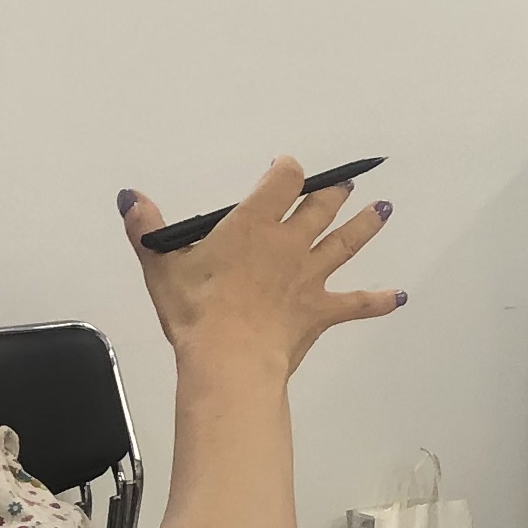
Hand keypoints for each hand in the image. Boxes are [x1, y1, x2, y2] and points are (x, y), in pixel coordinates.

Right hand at [120, 158, 403, 375]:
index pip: (282, 181)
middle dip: (332, 192)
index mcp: (253, 226)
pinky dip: (379, 301)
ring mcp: (310, 277)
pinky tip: (398, 297)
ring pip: (345, 243)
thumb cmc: (195, 311)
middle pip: (319, 208)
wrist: (229, 359)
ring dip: (366, 225)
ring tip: (385, 208)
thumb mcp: (160, 267)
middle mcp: (289, 244)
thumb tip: (129, 196)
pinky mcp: (321, 311)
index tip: (284, 167)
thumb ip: (146, 228)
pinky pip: (357, 304)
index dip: (286, 170)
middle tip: (346, 182)